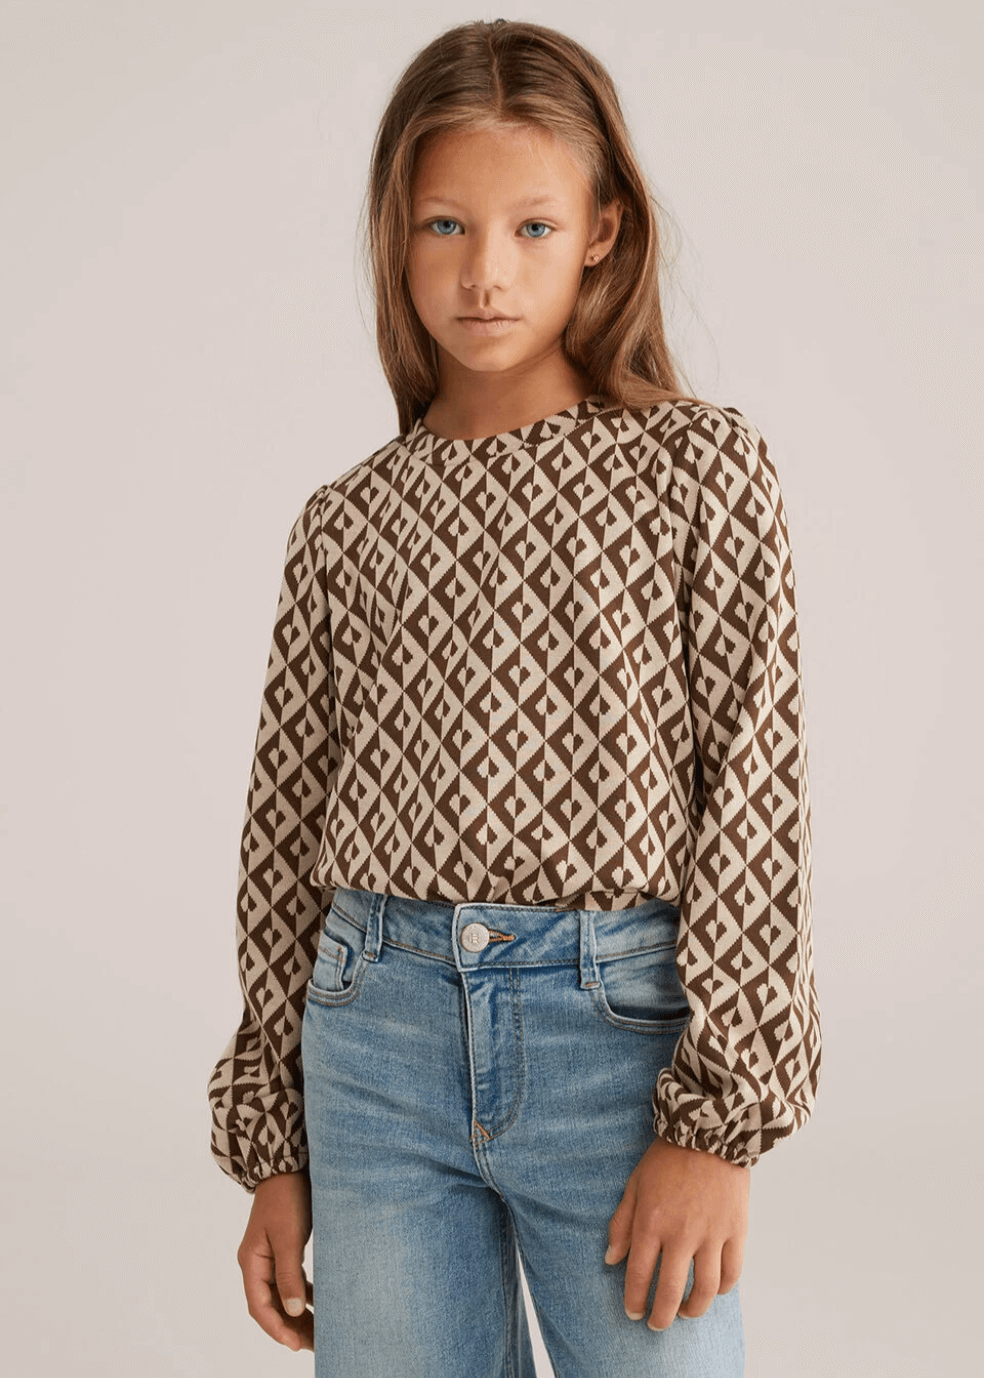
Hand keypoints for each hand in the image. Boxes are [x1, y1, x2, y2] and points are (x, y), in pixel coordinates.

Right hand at [237, 1169, 314, 1351]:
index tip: (296, 1345)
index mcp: (252, 1262)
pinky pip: (292, 1279)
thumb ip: (290, 1274)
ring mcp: (270, 1255)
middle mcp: (257, 1263)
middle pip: (271, 1305)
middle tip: (314, 1345)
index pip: (260, 1306)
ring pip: (283, 1294)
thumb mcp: (288, 1237)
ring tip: (319, 1331)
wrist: (288, 1165)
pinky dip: (303, 1293)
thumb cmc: (287, 1198)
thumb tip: (294, 1311)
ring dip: (298, 1313)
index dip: (277, 1329)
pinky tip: (318, 1303)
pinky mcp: (284, 1247)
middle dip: (291, 1327)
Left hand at [605, 1136, 748, 1331]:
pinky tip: (712, 1290)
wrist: (710, 1130)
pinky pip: (731, 1273)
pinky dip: (722, 1289)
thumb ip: (622, 1223)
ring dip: (692, 1309)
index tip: (633, 1312)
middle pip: (670, 1291)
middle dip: (661, 1315)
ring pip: (703, 1290)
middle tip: (656, 1324)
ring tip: (684, 1312)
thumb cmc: (668, 1156)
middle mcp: (681, 1234)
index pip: (639, 1275)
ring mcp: (711, 1234)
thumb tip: (611, 1259)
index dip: (635, 1300)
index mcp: (652, 1222)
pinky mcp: (736, 1230)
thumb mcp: (635, 1184)